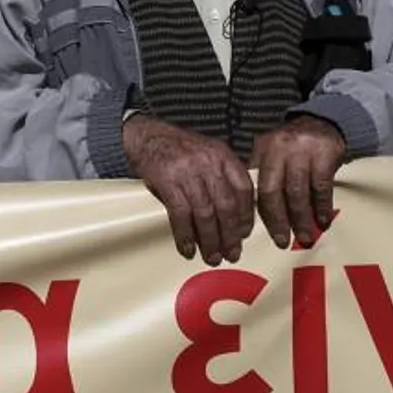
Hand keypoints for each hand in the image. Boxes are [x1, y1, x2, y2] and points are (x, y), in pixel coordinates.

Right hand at [124, 114, 253, 265]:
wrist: (146, 136)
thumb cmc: (179, 150)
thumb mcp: (208, 154)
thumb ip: (223, 177)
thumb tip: (235, 217)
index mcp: (223, 155)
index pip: (244, 189)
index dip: (246, 216)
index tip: (244, 234)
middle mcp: (208, 162)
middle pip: (226, 205)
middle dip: (230, 235)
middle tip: (231, 254)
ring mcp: (187, 171)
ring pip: (205, 213)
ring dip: (209, 240)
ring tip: (212, 256)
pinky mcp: (167, 181)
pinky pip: (180, 215)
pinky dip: (185, 235)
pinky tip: (188, 248)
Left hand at [249, 116, 347, 248]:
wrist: (326, 121)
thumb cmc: (296, 148)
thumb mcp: (274, 155)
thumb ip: (266, 178)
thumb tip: (257, 219)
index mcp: (262, 149)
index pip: (255, 186)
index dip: (258, 213)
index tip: (261, 235)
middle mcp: (278, 147)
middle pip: (271, 190)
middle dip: (277, 220)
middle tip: (282, 241)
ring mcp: (301, 149)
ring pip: (296, 191)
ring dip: (301, 218)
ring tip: (305, 237)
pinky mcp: (324, 153)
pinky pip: (321, 187)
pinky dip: (322, 207)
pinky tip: (323, 221)